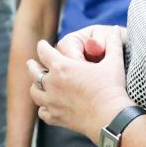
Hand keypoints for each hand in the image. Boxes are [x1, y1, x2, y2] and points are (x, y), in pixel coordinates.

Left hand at [30, 25, 133, 140]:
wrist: (110, 118)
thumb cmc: (111, 88)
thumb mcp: (113, 62)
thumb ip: (112, 44)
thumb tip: (115, 29)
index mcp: (62, 67)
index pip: (44, 52)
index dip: (42, 46)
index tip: (41, 44)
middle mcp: (52, 84)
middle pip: (34, 72)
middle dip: (32, 66)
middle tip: (30, 63)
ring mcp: (52, 102)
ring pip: (35, 93)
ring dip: (35, 86)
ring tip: (36, 84)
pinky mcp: (57, 118)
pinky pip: (43, 112)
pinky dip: (43, 108)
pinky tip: (46, 107)